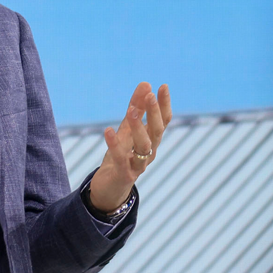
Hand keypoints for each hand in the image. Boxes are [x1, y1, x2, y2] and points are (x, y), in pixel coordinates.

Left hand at [87, 82, 170, 213]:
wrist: (110, 188)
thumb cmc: (122, 156)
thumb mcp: (127, 130)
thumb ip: (136, 109)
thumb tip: (146, 83)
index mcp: (152, 141)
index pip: (163, 121)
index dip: (164, 104)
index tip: (163, 86)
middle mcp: (150, 152)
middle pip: (157, 132)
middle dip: (154, 113)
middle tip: (150, 95)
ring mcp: (138, 165)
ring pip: (144, 146)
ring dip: (138, 127)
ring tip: (130, 111)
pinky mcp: (124, 174)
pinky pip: (121, 158)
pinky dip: (115, 145)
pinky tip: (108, 131)